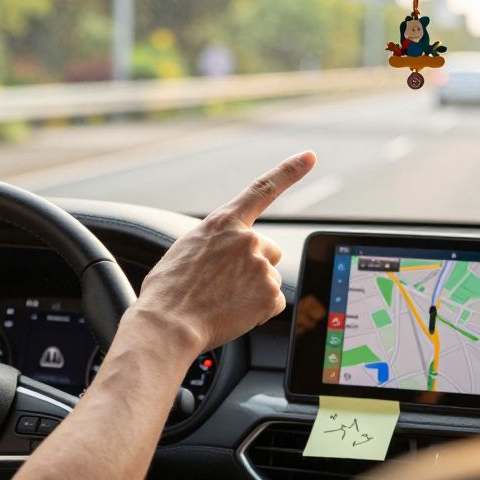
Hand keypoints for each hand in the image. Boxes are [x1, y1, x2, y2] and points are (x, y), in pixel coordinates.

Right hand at [132, 152, 316, 351]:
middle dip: (253, 266)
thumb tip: (226, 255)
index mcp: (224, 222)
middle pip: (268, 250)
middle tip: (224, 284)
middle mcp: (247, 239)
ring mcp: (261, 266)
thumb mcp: (187, 249)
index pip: (263, 189)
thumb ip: (216, 242)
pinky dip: (258, 310)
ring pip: (268, 278)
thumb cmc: (169, 290)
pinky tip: (234, 312)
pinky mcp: (269, 294)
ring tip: (222, 300)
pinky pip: (273, 302)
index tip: (310, 156)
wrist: (168, 322)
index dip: (290, 171)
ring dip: (252, 290)